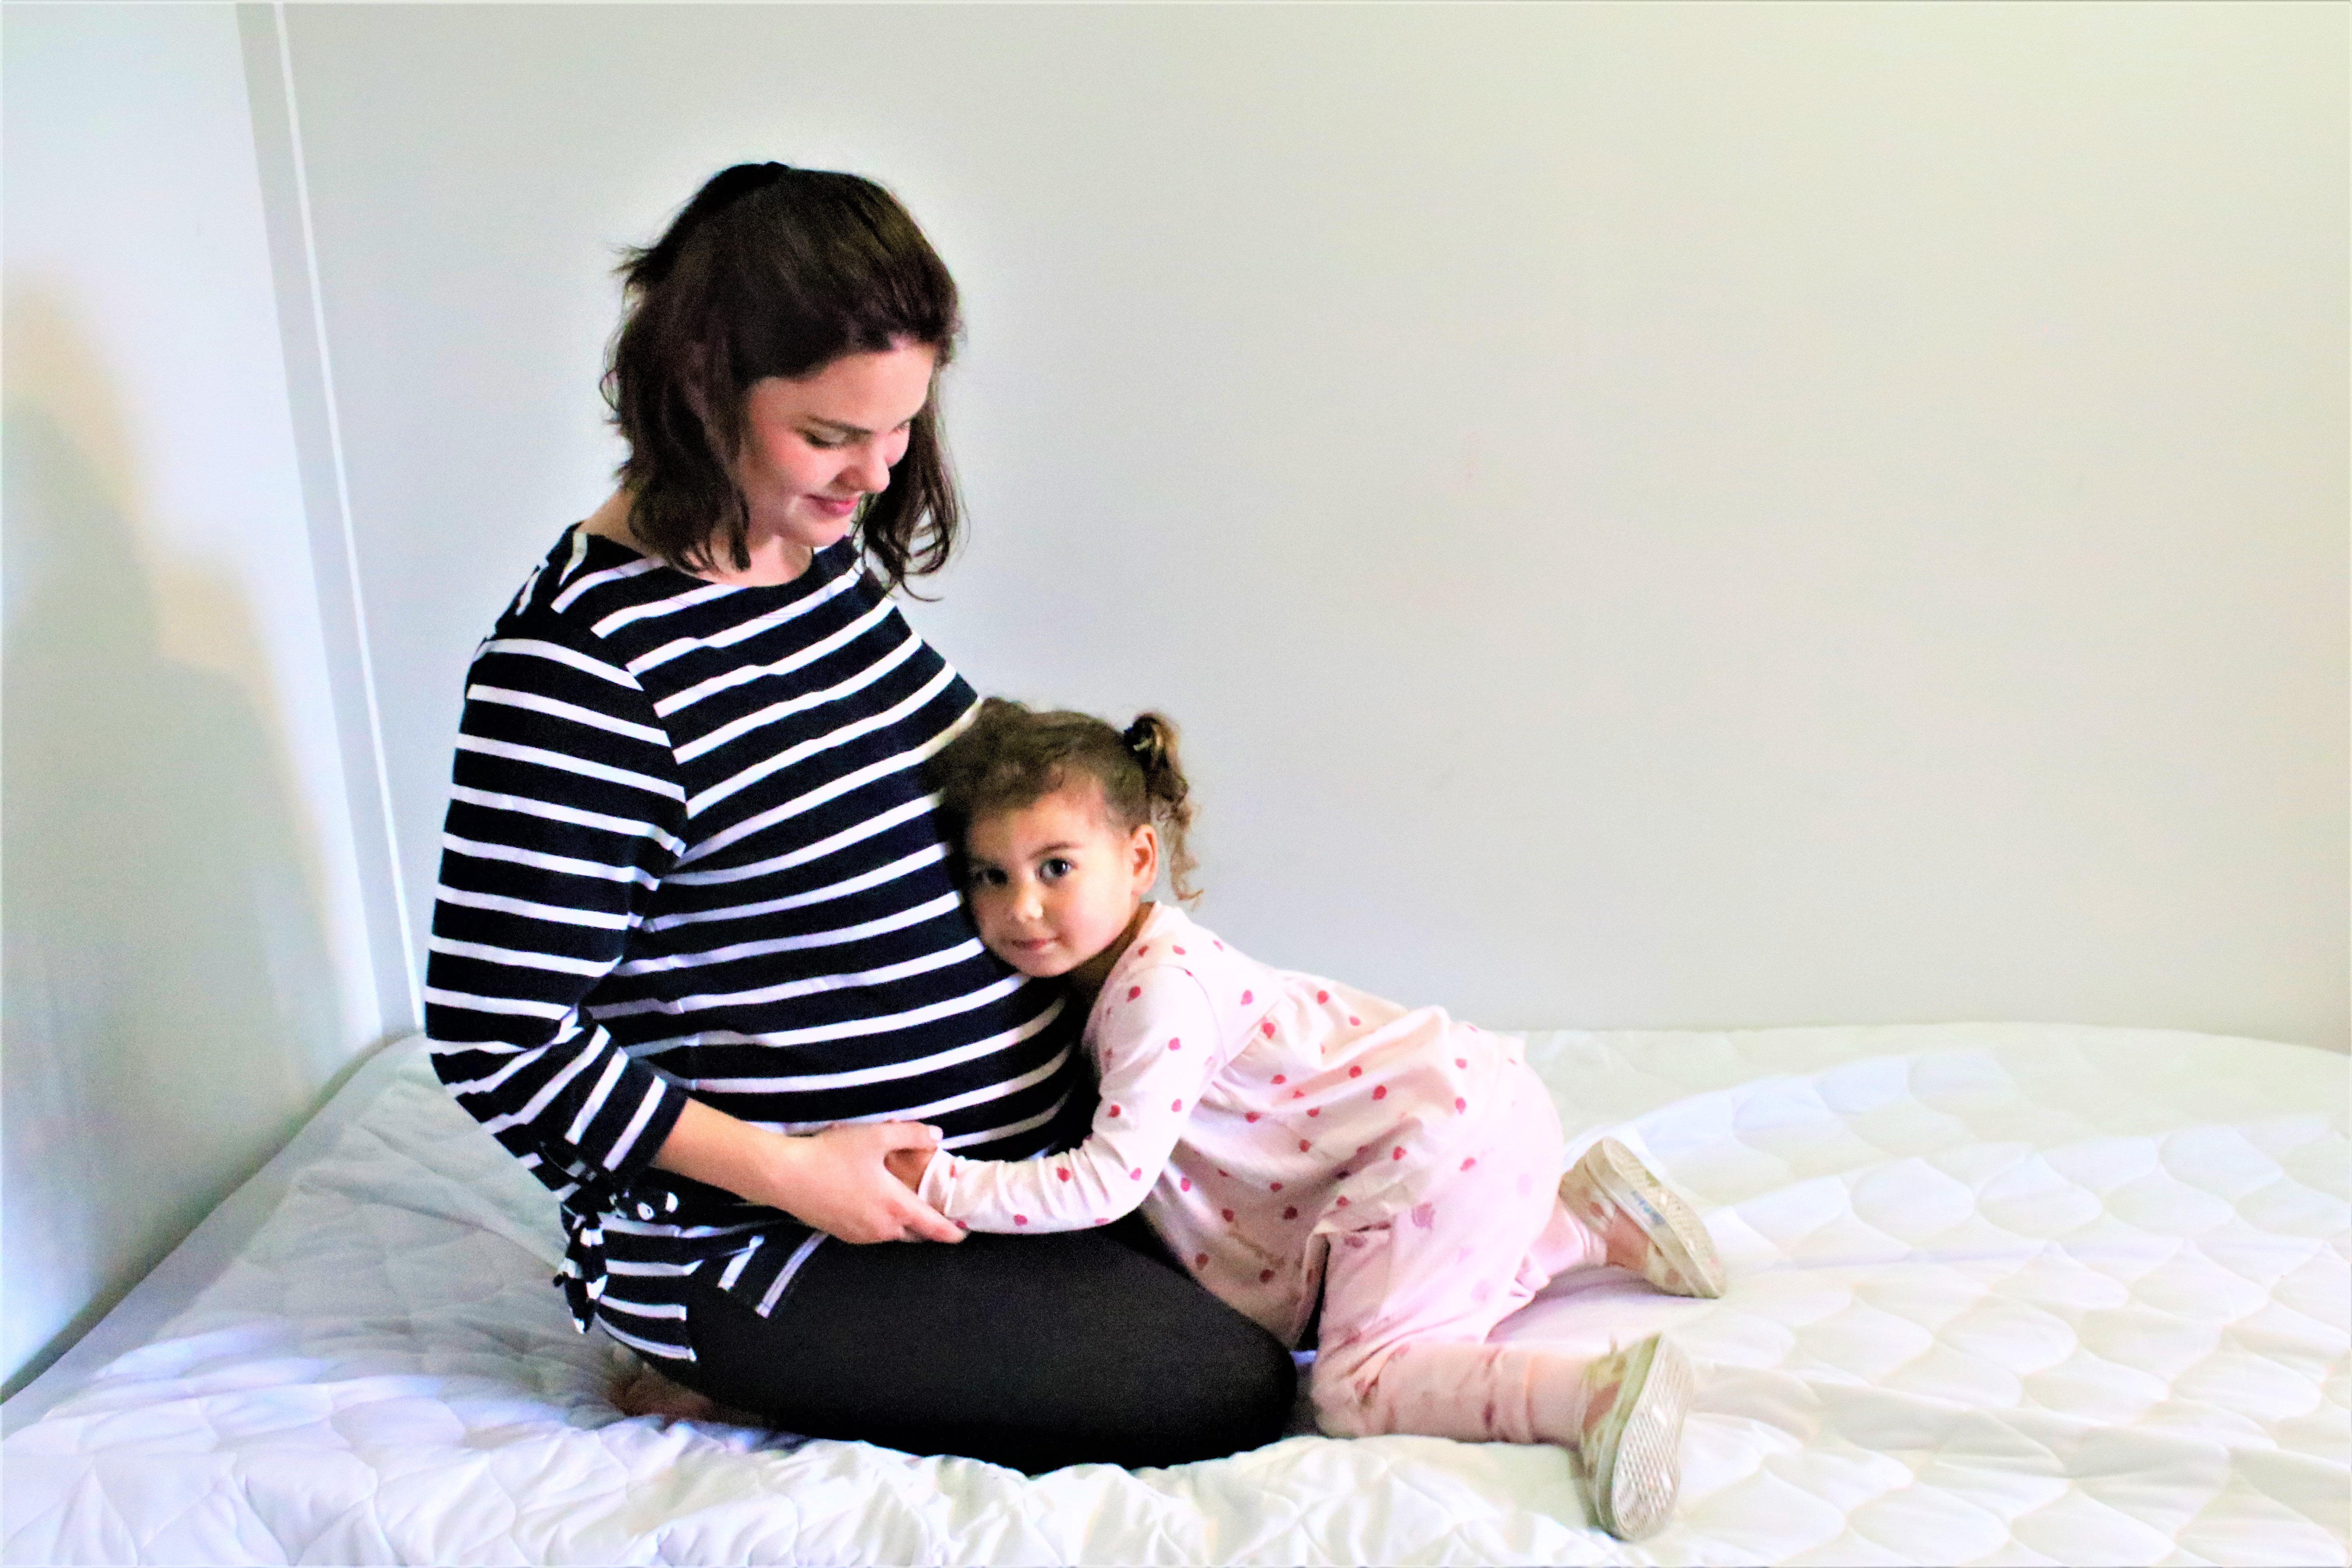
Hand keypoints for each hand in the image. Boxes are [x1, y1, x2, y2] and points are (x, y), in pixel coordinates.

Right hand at [757, 1120, 962, 1243]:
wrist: (785, 1177)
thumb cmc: (834, 1154)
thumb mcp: (876, 1136)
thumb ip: (912, 1135)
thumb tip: (937, 1136)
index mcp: (897, 1207)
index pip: (934, 1227)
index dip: (952, 1232)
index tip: (965, 1234)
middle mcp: (882, 1228)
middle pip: (914, 1234)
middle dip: (927, 1227)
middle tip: (935, 1213)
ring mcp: (860, 1235)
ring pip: (891, 1234)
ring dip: (901, 1223)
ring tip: (902, 1202)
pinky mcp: (841, 1234)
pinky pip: (871, 1233)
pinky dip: (880, 1223)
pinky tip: (872, 1203)